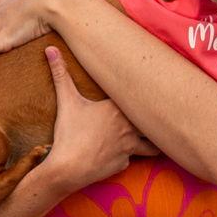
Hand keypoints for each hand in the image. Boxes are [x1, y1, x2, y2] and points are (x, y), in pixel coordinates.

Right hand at [41, 48, 153, 190]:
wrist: (68, 168)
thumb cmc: (68, 133)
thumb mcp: (66, 101)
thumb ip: (60, 74)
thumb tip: (50, 48)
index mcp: (118, 109)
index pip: (141, 98)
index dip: (147, 94)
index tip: (155, 89)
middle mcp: (129, 127)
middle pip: (152, 122)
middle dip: (157, 118)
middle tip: (166, 112)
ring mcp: (128, 147)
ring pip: (150, 145)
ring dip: (152, 142)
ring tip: (158, 139)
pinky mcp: (123, 164)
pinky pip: (128, 159)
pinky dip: (124, 156)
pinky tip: (118, 154)